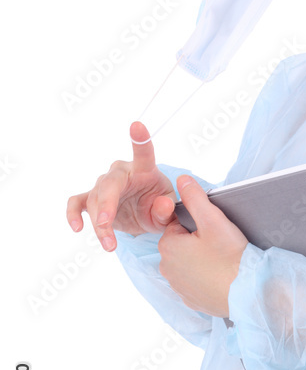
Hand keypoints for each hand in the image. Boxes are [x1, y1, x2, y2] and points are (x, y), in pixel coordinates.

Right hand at [66, 120, 176, 251]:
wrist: (147, 215)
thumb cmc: (159, 206)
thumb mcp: (169, 212)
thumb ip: (167, 210)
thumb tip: (162, 205)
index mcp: (145, 169)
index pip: (144, 152)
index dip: (140, 139)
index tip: (137, 125)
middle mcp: (122, 172)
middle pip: (109, 183)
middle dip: (105, 204)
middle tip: (105, 224)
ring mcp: (105, 184)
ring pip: (94, 200)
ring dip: (100, 225)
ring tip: (109, 245)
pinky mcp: (92, 198)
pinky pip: (77, 202)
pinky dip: (73, 214)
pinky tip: (77, 227)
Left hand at [157, 175, 248, 316]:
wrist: (248, 291)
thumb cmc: (230, 255)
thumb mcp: (213, 220)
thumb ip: (195, 197)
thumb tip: (181, 179)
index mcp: (168, 246)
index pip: (178, 225)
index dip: (198, 225)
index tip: (214, 231)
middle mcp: (167, 269)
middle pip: (181, 245)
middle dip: (197, 242)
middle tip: (220, 245)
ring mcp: (178, 287)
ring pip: (188, 264)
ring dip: (200, 260)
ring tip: (222, 261)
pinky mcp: (191, 300)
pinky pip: (195, 282)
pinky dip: (205, 278)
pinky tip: (221, 276)